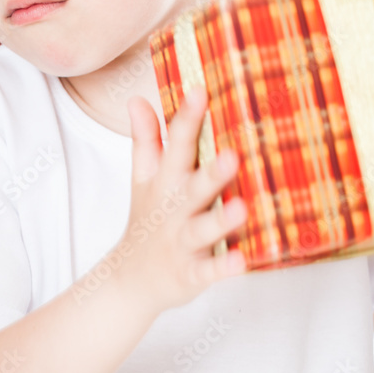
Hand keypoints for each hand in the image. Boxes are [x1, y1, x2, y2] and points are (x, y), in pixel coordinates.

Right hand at [114, 86, 247, 318]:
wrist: (130, 280)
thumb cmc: (148, 221)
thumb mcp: (142, 179)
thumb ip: (145, 139)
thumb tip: (136, 99)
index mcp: (165, 183)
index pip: (175, 146)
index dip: (187, 119)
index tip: (200, 91)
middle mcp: (174, 210)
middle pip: (194, 188)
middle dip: (213, 172)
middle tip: (234, 154)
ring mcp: (182, 243)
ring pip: (202, 230)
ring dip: (221, 221)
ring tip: (242, 208)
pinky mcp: (191, 273)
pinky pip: (208, 271)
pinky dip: (223, 268)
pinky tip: (241, 261)